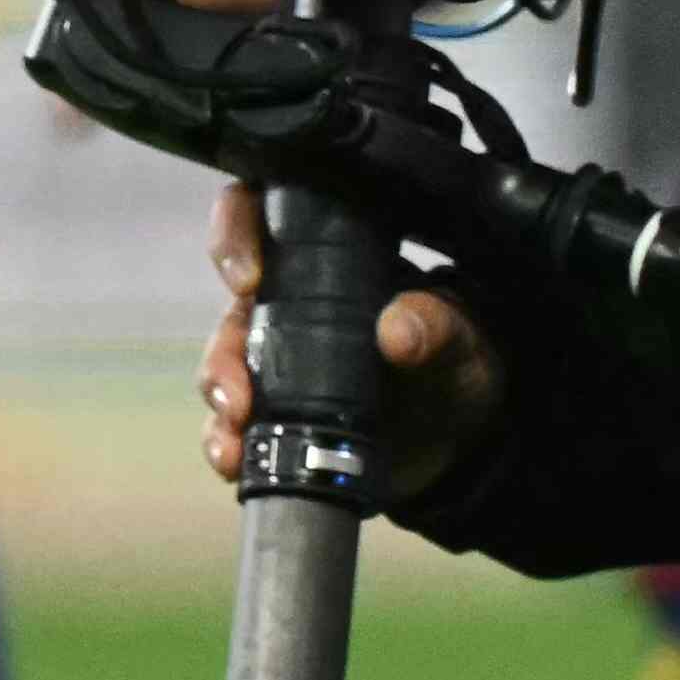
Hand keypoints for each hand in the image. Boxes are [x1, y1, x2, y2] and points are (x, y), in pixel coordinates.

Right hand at [190, 172, 495, 488]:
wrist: (458, 435)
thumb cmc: (454, 359)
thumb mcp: (458, 336)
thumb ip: (436, 324)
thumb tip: (397, 330)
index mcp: (326, 263)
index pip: (261, 219)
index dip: (235, 233)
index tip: (248, 278)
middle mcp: (286, 306)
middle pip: (231, 309)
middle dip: (223, 350)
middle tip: (238, 389)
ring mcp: (274, 363)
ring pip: (222, 367)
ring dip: (221, 399)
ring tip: (236, 433)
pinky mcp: (273, 416)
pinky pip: (232, 424)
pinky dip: (225, 442)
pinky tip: (235, 459)